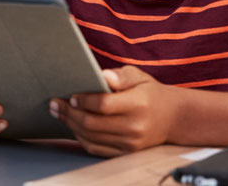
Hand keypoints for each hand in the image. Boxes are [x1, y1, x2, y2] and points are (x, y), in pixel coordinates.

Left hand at [49, 66, 179, 156]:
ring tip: (59, 113)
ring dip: (71, 125)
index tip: (71, 96)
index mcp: (138, 104)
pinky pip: (97, 149)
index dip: (84, 101)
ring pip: (92, 138)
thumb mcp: (139, 76)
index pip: (104, 105)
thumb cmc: (149, 92)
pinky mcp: (126, 153)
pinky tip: (72, 126)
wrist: (172, 118)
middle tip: (55, 104)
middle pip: (93, 123)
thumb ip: (121, 75)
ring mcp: (130, 143)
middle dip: (69, 113)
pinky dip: (81, 138)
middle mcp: (134, 127)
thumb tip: (103, 74)